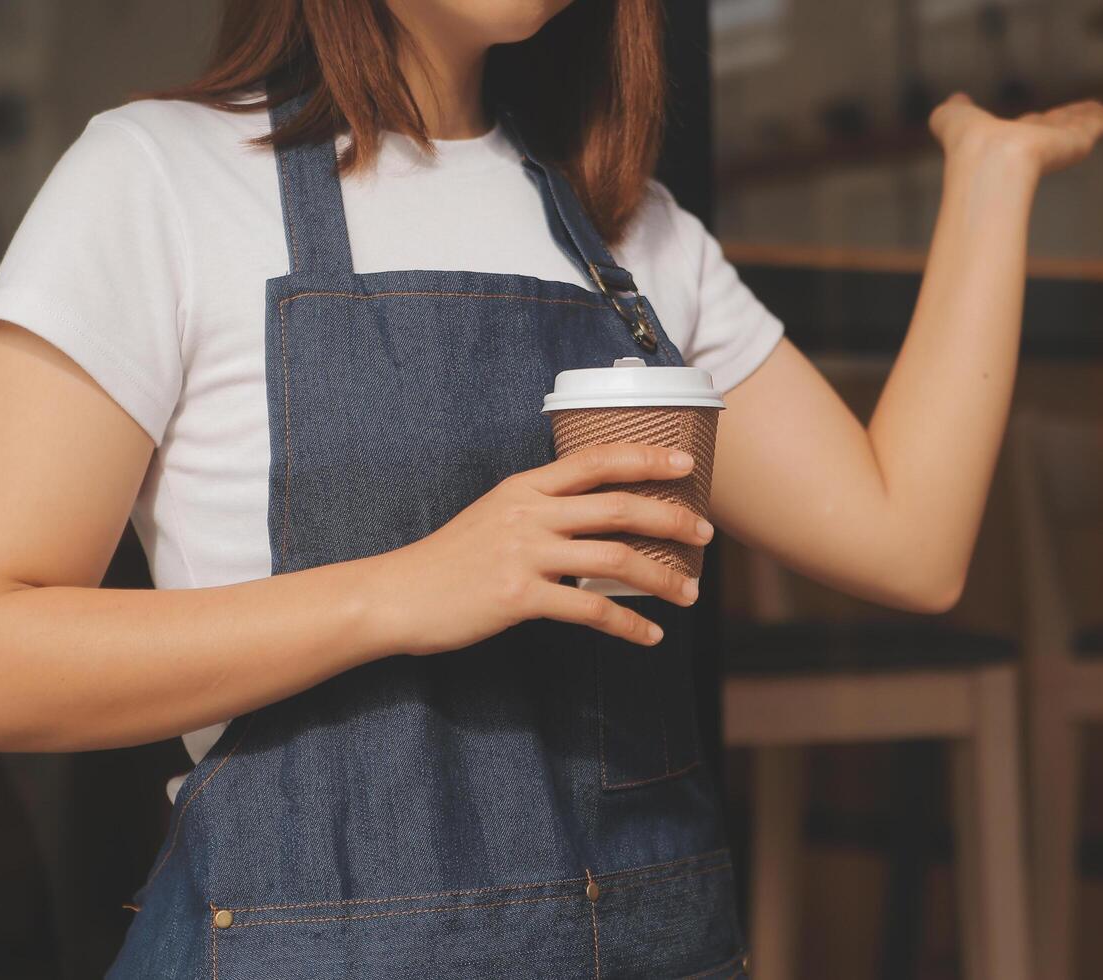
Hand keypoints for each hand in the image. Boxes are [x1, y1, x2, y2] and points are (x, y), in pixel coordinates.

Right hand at [368, 443, 713, 655]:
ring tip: (689, 593)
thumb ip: (540, 510)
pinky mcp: (519, 598)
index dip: (646, 457)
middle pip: (618, 506)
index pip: (596, 459)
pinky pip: (590, 611)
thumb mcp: (494, 516)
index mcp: (525, 488)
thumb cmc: (449, 561)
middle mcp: (529, 514)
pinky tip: (649, 636)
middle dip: (671, 518)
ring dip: (662, 577)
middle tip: (705, 534)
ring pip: (614, 559)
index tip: (685, 463)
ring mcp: (525, 555)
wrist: (398, 596)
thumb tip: (591, 519)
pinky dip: (629, 624)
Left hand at [929, 92, 1102, 177]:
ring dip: (1089, 119)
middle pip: (1055, 128)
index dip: (1029, 125)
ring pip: (1078, 124)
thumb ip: (952, 110)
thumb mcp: (950, 119)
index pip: (1024, 130)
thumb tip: (956, 99)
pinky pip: (1095, 123)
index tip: (1034, 122)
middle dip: (1065, 123)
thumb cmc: (966, 143)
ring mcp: (1057, 141)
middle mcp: (1034, 142)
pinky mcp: (1078, 139)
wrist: (988, 160)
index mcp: (1008, 139)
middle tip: (1079, 120)